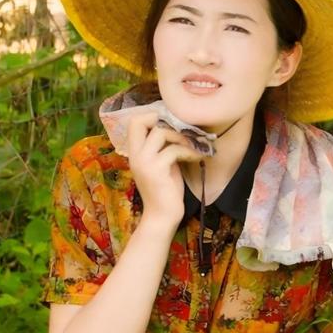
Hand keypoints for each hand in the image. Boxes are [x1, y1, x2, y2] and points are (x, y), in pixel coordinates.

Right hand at [126, 111, 203, 226]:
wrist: (162, 217)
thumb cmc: (166, 191)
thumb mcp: (163, 164)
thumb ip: (164, 147)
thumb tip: (180, 127)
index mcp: (135, 153)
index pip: (134, 122)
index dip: (151, 116)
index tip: (172, 121)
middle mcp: (135, 155)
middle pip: (140, 121)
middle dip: (164, 120)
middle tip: (183, 129)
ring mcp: (144, 162)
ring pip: (161, 132)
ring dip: (182, 136)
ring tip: (195, 145)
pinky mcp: (156, 170)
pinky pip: (174, 150)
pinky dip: (189, 151)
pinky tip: (198, 156)